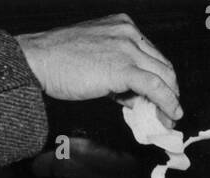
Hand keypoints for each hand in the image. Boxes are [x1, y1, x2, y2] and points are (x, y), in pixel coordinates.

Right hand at [16, 15, 181, 120]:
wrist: (39, 60)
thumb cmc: (59, 61)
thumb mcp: (95, 58)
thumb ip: (117, 72)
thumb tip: (133, 96)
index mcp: (122, 26)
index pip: (151, 55)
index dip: (158, 80)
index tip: (158, 99)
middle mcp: (128, 32)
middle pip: (163, 65)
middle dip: (170, 91)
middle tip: (169, 113)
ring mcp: (127, 48)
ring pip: (164, 76)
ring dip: (171, 101)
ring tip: (169, 119)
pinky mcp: (123, 68)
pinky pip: (155, 87)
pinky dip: (167, 103)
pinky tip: (170, 115)